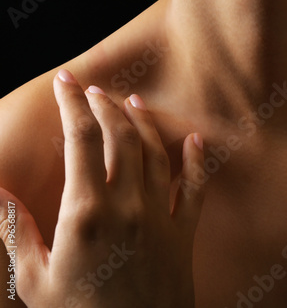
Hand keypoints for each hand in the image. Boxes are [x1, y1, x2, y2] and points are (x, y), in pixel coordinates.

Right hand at [0, 69, 205, 307]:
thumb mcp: (34, 276)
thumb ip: (17, 228)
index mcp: (85, 213)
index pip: (80, 139)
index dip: (72, 104)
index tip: (66, 81)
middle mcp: (127, 207)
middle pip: (121, 137)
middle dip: (106, 107)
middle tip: (95, 91)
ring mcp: (159, 218)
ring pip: (157, 154)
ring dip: (145, 124)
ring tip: (133, 102)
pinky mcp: (181, 234)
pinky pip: (194, 190)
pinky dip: (196, 162)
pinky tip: (194, 141)